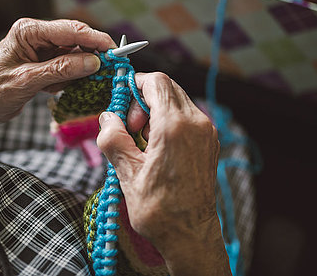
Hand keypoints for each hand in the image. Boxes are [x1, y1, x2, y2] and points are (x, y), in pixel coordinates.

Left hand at [0, 18, 115, 123]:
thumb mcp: (27, 81)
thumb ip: (61, 70)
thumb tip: (92, 62)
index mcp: (28, 31)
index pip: (69, 30)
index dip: (95, 39)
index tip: (115, 50)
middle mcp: (37, 35)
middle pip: (76, 39)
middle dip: (92, 54)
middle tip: (110, 68)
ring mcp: (42, 48)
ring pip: (75, 54)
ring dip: (80, 70)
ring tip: (70, 85)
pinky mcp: (45, 62)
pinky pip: (68, 66)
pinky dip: (70, 78)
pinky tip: (54, 90)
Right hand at [97, 72, 230, 275]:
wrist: (190, 235)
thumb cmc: (160, 210)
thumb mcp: (127, 173)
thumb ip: (113, 138)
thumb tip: (107, 118)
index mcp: (175, 127)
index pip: (156, 81)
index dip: (134, 87)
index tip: (121, 109)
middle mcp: (196, 123)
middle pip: (167, 87)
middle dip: (143, 100)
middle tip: (129, 128)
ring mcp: (207, 132)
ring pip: (177, 100)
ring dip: (155, 111)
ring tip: (141, 142)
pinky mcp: (209, 142)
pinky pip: (186, 116)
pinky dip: (168, 121)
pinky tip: (156, 147)